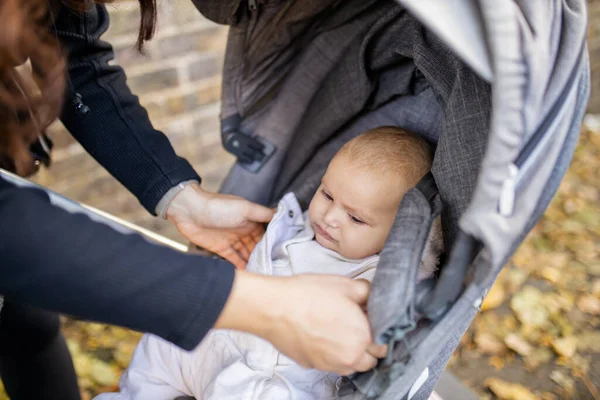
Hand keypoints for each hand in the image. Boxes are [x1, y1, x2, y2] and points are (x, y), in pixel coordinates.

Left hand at [165, 183, 274, 268]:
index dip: (275, 242)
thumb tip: (282, 214)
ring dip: (255, 262)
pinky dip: (242, 266)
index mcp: (251, 220)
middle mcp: (244, 231)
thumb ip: (264, 213)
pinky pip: (235, 260)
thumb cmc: (219, 206)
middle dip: (267, 256)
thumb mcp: (245, 208)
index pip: (267, 233)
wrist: (190, 211)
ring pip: (248, 254)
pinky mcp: (222, 250)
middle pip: (258, 246)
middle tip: (278, 269)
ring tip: (266, 274)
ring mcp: (233, 241)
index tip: (286, 253)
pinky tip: (251, 275)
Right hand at [214, 271, 387, 374]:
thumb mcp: (344, 285)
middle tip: (357, 325)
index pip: (384, 345)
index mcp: (362, 338)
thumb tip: (372, 295)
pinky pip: (330, 364)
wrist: (274, 308)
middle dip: (368, 345)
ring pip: (350, 365)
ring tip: (338, 330)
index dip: (380, 330)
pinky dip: (330, 354)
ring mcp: (329, 365)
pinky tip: (321, 335)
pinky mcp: (312, 365)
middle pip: (370, 359)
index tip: (371, 320)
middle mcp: (349, 358)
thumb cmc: (307, 295)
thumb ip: (366, 292)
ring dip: (350, 352)